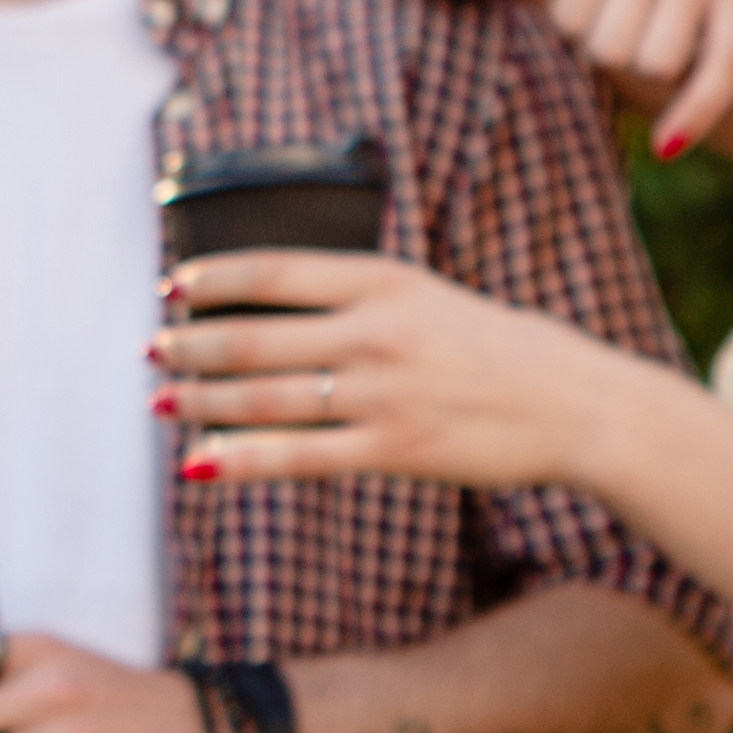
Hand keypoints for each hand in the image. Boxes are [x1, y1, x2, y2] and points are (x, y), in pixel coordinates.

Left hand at [157, 248, 663, 493]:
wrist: (579, 406)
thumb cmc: (503, 351)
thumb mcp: (433, 298)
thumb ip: (366, 298)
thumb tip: (282, 306)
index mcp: (387, 281)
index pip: (276, 270)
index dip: (213, 279)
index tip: (173, 286)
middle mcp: (378, 331)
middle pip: (255, 336)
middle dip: (191, 344)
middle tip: (154, 349)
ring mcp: (384, 393)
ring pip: (265, 396)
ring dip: (201, 399)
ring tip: (161, 402)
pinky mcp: (394, 449)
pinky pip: (298, 456)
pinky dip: (241, 459)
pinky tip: (201, 462)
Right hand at [532, 0, 732, 157]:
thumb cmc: (617, 8)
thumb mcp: (665, 42)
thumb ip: (695, 81)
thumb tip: (674, 147)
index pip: (731, 59)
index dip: (701, 110)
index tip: (663, 151)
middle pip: (660, 65)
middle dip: (626, 68)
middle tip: (616, 36)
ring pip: (611, 49)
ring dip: (589, 46)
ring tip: (591, 14)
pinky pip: (573, 22)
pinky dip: (561, 23)